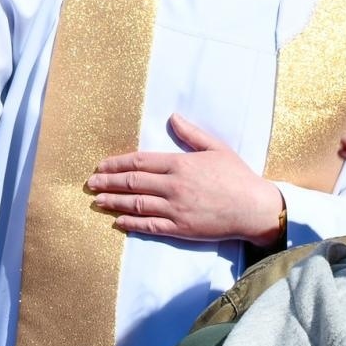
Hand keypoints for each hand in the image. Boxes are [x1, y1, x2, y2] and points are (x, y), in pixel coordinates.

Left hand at [88, 114, 286, 243]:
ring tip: (97, 200)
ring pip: (137, 204)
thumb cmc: (237, 176)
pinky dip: (131, 224)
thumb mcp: (216, 148)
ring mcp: (176, 209)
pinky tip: (118, 222)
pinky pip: (150, 226)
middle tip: (90, 183)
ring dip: (114, 202)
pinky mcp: (181, 229)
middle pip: (133, 183)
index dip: (117, 164)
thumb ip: (191, 134)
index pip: (140, 162)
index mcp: (180, 164)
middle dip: (108, 182)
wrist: (254, 208)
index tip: (101, 165)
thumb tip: (172, 117)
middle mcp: (173, 186)